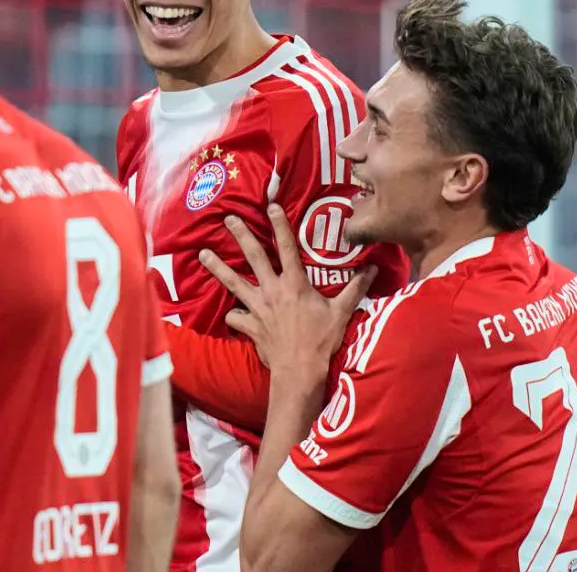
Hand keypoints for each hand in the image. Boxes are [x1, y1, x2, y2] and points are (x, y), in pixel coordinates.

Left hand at [198, 204, 374, 379]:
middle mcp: (273, 290)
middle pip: (254, 257)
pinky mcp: (250, 325)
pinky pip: (235, 316)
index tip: (270, 206)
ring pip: (234, 282)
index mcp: (295, 284)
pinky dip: (233, 314)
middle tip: (228, 218)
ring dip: (218, 267)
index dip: (280, 225)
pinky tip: (232, 313)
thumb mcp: (342, 312)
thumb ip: (355, 288)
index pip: (287, 248)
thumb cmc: (321, 340)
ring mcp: (258, 307)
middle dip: (241, 235)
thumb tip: (373, 268)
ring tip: (203, 254)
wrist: (299, 370)